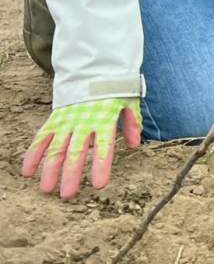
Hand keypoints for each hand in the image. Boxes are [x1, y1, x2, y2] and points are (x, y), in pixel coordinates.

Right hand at [21, 98, 141, 199]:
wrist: (94, 69)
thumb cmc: (115, 88)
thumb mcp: (130, 101)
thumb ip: (133, 123)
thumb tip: (135, 144)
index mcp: (105, 118)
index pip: (104, 146)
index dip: (101, 165)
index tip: (99, 184)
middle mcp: (84, 121)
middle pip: (76, 151)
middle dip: (71, 174)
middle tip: (68, 194)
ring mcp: (67, 120)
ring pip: (56, 147)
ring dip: (50, 169)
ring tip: (46, 189)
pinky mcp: (55, 118)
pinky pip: (42, 137)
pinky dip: (33, 153)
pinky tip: (28, 171)